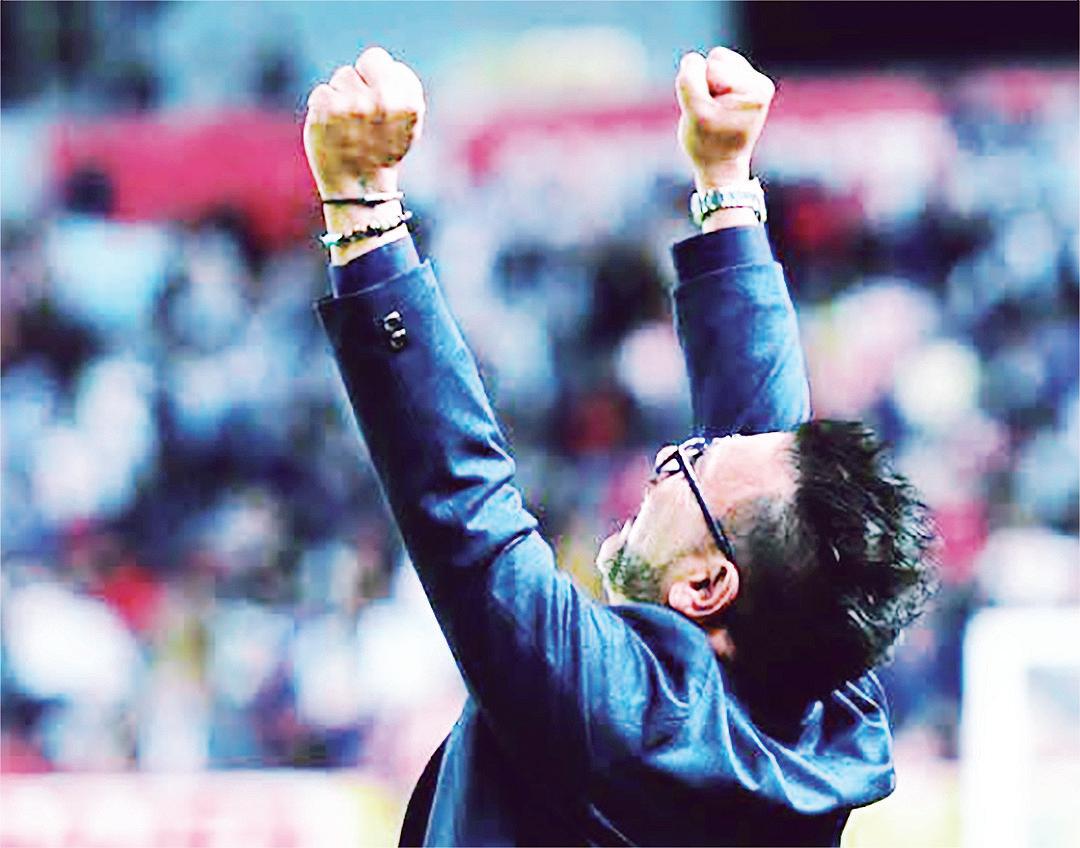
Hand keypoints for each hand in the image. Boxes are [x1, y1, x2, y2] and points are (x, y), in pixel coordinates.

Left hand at [303, 47, 424, 197]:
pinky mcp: (328, 109)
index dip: (374, 77)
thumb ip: (402, 92)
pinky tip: (333, 129)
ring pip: (340, 79)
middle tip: (360, 115)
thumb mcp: (408, 126)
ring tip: (348, 125)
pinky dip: (323, 109)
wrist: (359, 188)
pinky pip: (323, 92)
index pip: (377, 58)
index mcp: (407, 102)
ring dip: (341, 97)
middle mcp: (382, 100)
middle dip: (358, 85)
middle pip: (358, 67)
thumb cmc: (382, 154)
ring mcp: (354, 103)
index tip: (375, 98)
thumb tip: (387, 67)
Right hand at [676, 47, 774, 190]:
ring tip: (714, 112)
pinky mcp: (746, 86)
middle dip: (706, 85)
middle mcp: (760, 83)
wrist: (720, 167)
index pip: (712, 66)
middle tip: (711, 114)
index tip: (708, 116)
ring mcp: (755, 84)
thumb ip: (689, 80)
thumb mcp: (694, 113)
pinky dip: (712, 88)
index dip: (700, 89)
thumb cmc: (707, 144)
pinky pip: (718, 70)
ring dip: (708, 86)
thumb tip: (693, 59)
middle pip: (717, 59)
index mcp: (754, 89)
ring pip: (716, 63)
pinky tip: (718, 109)